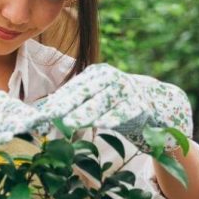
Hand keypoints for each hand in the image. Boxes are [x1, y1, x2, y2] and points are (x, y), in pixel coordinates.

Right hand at [0, 91, 37, 198]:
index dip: (25, 109)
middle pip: (0, 108)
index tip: (42, 118)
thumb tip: (41, 123)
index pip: (6, 102)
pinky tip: (6, 139)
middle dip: (21, 115)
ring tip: (24, 126)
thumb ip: (13, 124)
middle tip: (39, 121)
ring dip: (8, 122)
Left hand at [37, 64, 192, 152]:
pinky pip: (125, 112)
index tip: (42, 113)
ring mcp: (127, 90)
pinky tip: (102, 124)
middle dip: (66, 106)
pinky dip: (114, 117)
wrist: (156, 103)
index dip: (57, 101)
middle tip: (50, 117)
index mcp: (97, 74)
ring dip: (85, 113)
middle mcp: (111, 78)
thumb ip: (76, 102)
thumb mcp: (97, 97)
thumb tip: (45, 109)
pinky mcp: (141, 104)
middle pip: (85, 94)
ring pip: (103, 103)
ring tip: (69, 123)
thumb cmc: (118, 102)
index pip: (73, 88)